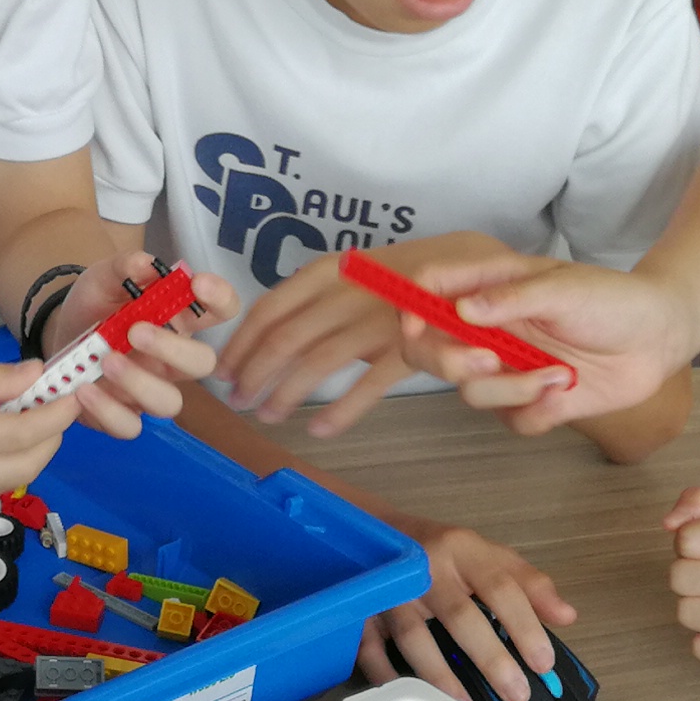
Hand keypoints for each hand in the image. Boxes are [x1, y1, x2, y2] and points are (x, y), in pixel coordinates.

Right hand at [0, 354, 81, 501]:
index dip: (56, 414)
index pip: (23, 434)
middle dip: (52, 438)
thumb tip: (36, 375)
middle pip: (26, 467)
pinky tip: (0, 439)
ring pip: (8, 483)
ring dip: (32, 454)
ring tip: (33, 418)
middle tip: (59, 406)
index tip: (73, 391)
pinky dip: (4, 466)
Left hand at [36, 256, 235, 438]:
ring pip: (169, 403)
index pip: (221, 311)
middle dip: (174, 348)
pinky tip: (84, 389)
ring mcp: (150, 389)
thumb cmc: (94, 305)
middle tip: (135, 331)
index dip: (220, 299)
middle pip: (203, 364)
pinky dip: (108, 411)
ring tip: (107, 361)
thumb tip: (146, 263)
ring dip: (140, 382)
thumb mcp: (103, 278)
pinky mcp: (122, 413)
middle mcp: (173, 358)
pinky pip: (129, 426)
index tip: (197, 285)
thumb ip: (123, 268)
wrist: (57, 336)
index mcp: (179, 319)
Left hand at [215, 236, 485, 435]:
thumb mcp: (355, 275)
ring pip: (318, 363)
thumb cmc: (407, 279)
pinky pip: (367, 386)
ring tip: (267, 415)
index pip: (269, 308)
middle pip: (286, 338)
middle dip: (254, 373)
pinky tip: (318, 430)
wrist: (477, 271)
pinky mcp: (411, 347)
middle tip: (236, 400)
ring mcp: (380, 318)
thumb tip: (266, 334)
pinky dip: (339, 411)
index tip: (222, 369)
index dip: (241, 343)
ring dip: (285, 394)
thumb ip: (318, 299)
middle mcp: (349, 291)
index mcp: (330, 270)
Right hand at [356, 523, 575, 700]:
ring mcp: (389, 591)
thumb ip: (529, 584)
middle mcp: (424, 568)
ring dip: (441, 676)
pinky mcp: (361, 612)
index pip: (500, 586)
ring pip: (413, 636)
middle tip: (516, 694)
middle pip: (459, 615)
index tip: (543, 663)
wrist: (376, 530)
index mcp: (463, 550)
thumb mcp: (488, 556)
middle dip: (490, 658)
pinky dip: (388, 677)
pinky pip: (370, 650)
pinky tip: (412, 699)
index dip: (524, 625)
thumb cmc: (442, 551)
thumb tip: (567, 616)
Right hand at [392, 251, 694, 434]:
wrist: (660, 337)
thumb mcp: (564, 288)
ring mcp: (510, 369)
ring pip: (472, 393)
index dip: (410, 308)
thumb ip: (512, 299)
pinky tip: (567, 392)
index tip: (415, 323)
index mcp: (489, 291)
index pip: (428, 295)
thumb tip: (462, 309)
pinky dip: (537, 412)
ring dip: (511, 390)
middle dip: (450, 363)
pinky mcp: (533, 402)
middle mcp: (490, 332)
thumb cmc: (612, 299)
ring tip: (558, 376)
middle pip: (431, 354)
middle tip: (487, 362)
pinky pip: (513, 421)